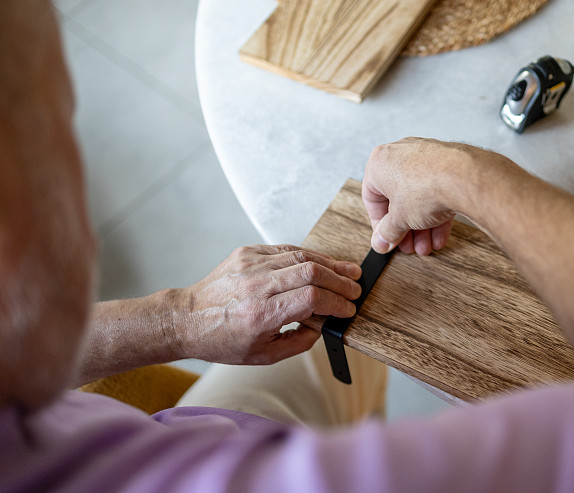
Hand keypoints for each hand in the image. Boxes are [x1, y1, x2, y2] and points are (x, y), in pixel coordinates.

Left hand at [178, 245, 361, 364]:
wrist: (187, 319)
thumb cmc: (223, 340)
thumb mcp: (265, 355)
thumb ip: (301, 341)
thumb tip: (325, 323)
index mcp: (260, 314)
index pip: (312, 297)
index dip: (336, 302)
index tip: (348, 309)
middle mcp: (256, 286)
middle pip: (312, 272)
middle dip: (340, 280)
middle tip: (355, 288)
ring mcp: (251, 265)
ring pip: (302, 255)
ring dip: (330, 264)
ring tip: (348, 272)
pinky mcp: (247, 253)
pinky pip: (286, 249)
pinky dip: (309, 256)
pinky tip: (322, 264)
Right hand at [363, 137, 476, 253]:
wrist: (463, 178)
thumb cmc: (426, 187)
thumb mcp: (400, 219)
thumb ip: (388, 232)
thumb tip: (382, 240)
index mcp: (379, 163)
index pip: (372, 199)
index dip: (380, 225)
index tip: (387, 239)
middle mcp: (399, 155)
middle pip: (397, 200)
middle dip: (405, 228)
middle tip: (408, 245)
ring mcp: (424, 157)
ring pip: (418, 197)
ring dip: (421, 226)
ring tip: (427, 244)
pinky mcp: (445, 164)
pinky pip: (435, 191)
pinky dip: (436, 212)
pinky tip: (439, 234)